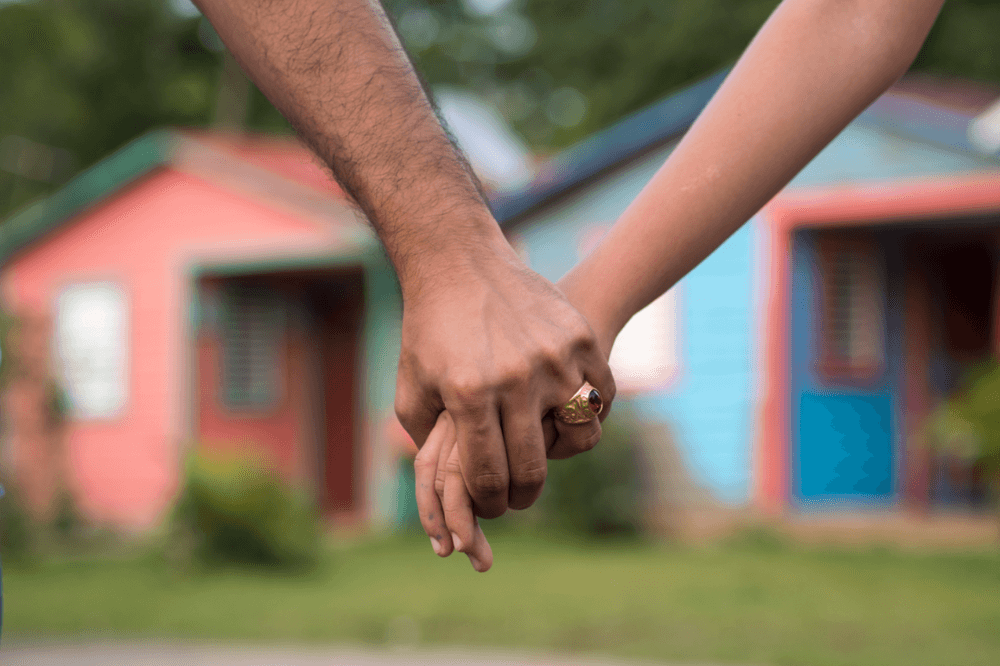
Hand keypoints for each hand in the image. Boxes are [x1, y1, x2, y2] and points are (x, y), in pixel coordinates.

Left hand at [395, 241, 614, 520]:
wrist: (459, 263)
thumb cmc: (429, 332)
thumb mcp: (412, 390)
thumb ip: (427, 446)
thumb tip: (451, 493)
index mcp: (469, 394)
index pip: (488, 475)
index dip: (490, 504)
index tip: (492, 506)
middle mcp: (515, 377)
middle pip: (531, 467)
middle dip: (522, 495)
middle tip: (517, 497)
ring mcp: (553, 356)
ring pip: (577, 435)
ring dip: (560, 448)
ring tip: (542, 447)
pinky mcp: (580, 338)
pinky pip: (601, 395)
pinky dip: (590, 411)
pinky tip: (566, 411)